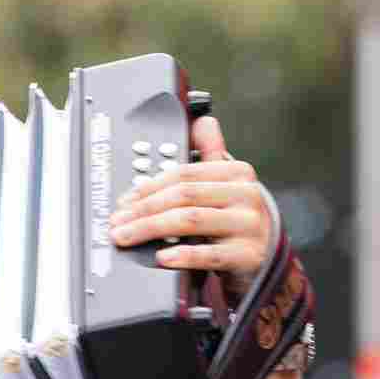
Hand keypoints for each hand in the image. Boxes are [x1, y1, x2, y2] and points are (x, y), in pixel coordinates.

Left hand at [106, 114, 274, 293]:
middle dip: (143, 210)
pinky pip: (209, 255)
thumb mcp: (225, 185)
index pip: (184, 174)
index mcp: (237, 173)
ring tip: (127, 238)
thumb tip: (202, 122)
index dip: (148, 187)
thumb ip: (211, 154)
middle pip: (184, 196)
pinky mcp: (247, 255)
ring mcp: (249, 225)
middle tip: (118, 223)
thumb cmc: (234, 220)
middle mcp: (246, 195)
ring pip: (192, 221)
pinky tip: (162, 257)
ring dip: (151, 229)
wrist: (261, 256)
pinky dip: (183, 255)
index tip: (124, 201)